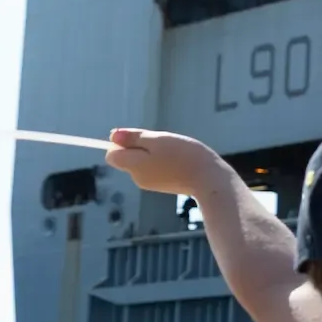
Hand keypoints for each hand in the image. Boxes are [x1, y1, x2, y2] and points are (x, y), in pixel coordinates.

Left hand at [105, 129, 229, 196]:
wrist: (210, 180)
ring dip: (154, 154)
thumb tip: (112, 136)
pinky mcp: (164, 185)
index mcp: (133, 165)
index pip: (112, 154)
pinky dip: (163, 162)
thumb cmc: (185, 156)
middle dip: (141, 147)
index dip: (122, 143)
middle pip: (128, 158)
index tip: (141, 137)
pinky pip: (155, 169)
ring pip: (143, 163)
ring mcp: (151, 183)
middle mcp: (137, 177)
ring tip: (175, 151)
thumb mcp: (159, 140)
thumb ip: (134, 138)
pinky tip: (180, 160)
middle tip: (164, 143)